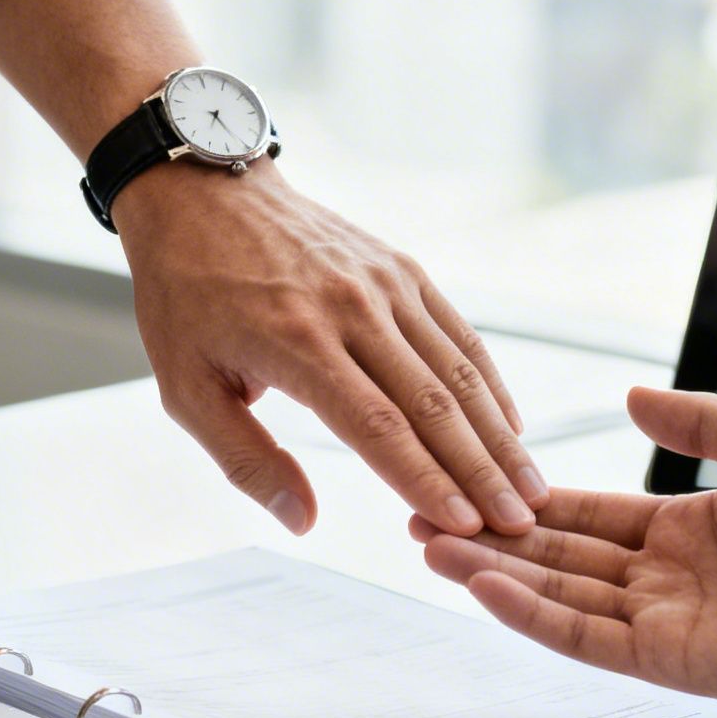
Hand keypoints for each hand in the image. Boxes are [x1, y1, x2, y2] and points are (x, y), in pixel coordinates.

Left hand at [113, 161, 546, 536]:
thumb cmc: (187, 297)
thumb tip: (302, 520)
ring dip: (498, 435)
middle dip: (480, 471)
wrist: (202, 193)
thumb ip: (246, 460)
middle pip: (432, 403)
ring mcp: (384, 283)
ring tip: (530, 488)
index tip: (463, 524)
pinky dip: (489, 383)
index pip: (376, 425)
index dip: (423, 479)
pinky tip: (511, 427)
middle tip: (519, 523)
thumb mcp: (186, 387)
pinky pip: (457, 333)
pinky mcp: (401, 269)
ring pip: (457, 370)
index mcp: (295, 342)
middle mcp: (351, 309)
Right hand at [412, 388, 716, 717]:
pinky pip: (586, 636)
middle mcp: (670, 580)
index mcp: (691, 531)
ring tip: (433, 545)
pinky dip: (533, 614)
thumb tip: (636, 397)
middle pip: (559, 558)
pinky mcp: (672, 661)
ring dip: (495, 573)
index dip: (530, 500)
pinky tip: (487, 585)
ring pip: (559, 597)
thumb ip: (697, 422)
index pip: (590, 517)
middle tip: (424, 515)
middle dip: (491, 537)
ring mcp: (667, 623)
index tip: (472, 480)